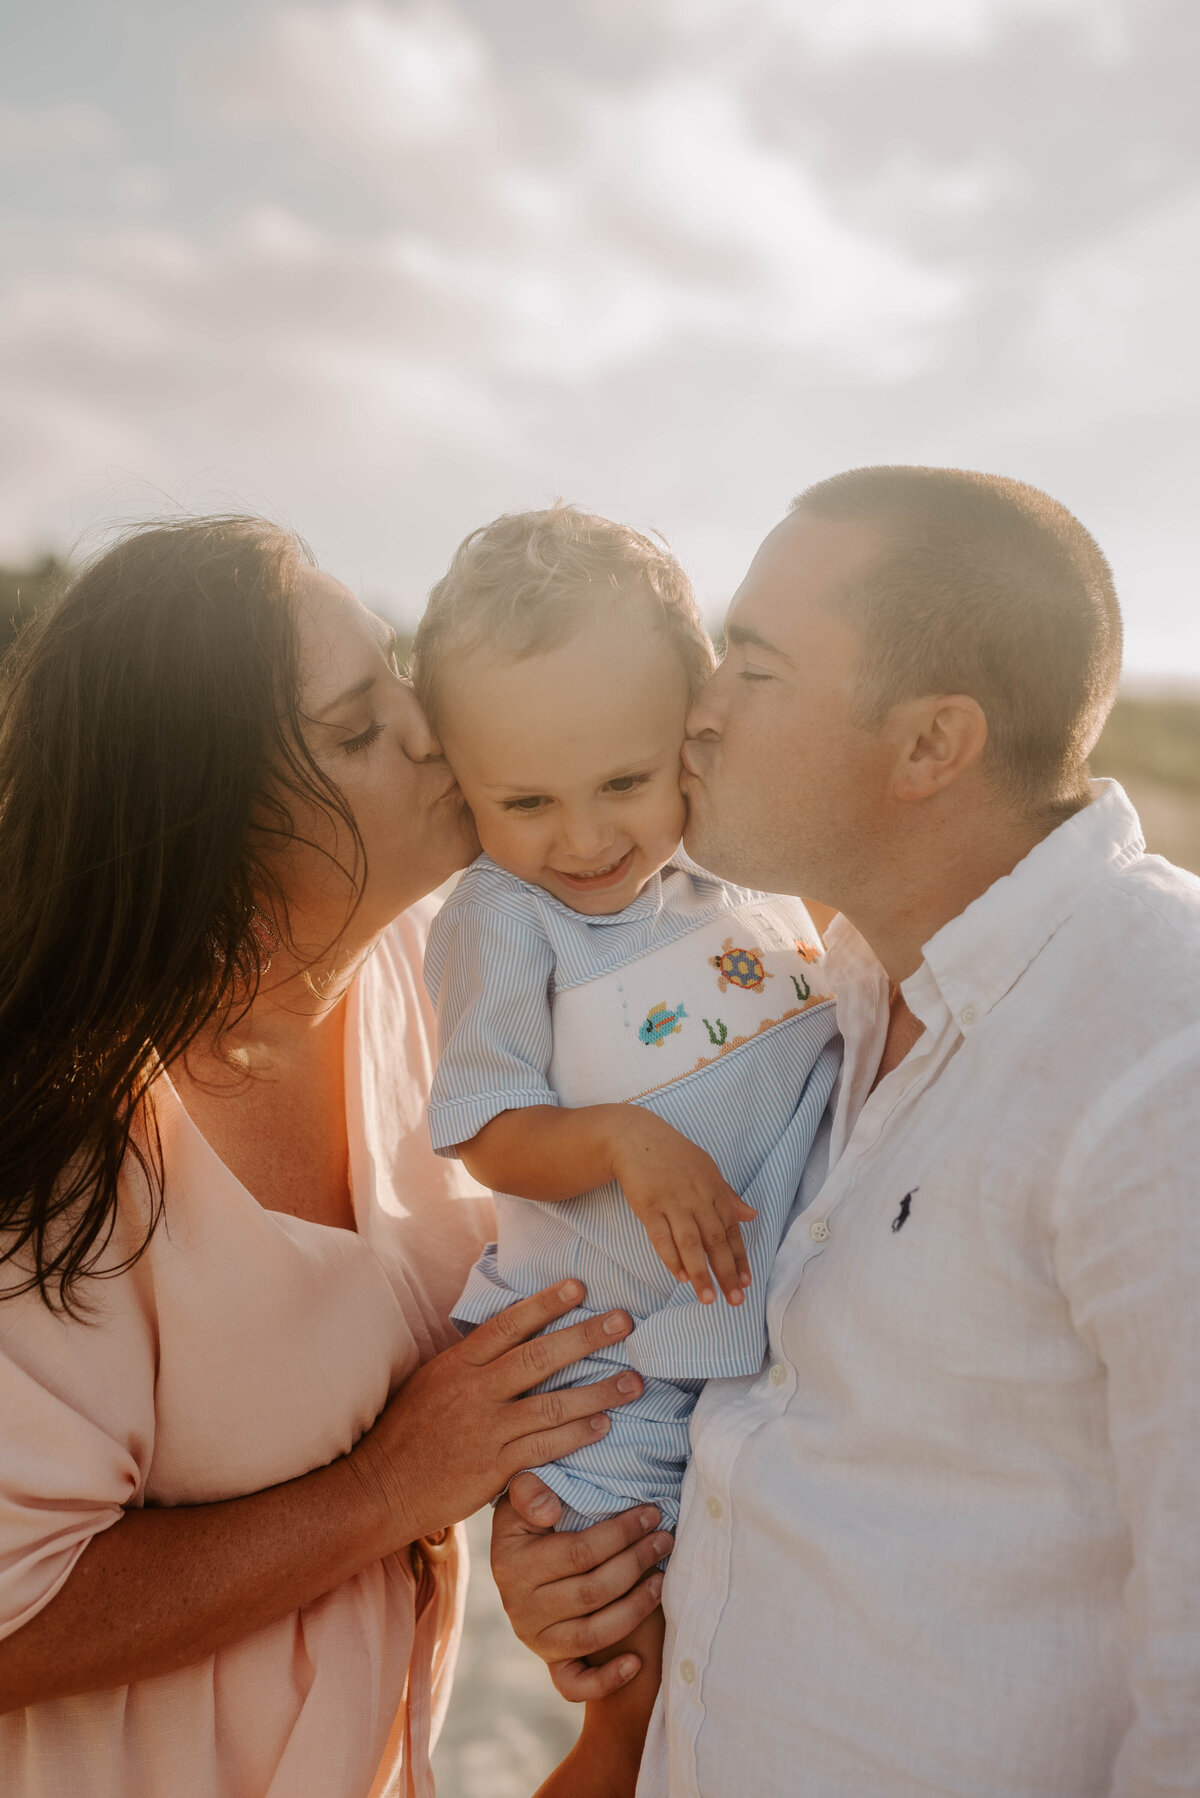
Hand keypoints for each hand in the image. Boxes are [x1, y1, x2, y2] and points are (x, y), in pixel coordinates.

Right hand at [347, 1282, 642, 1547]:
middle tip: (625, 1321)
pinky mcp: (491, 1468)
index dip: (545, 1303)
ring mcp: (483, 1430)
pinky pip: (542, 1448)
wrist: (378, 1488)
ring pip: (550, 1405)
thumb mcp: (433, 1382)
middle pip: (538, 1357)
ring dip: (596, 1392)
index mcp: (457, 1364)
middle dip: (586, 1337)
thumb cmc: (409, 1432)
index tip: (580, 1285)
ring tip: (633, 1382)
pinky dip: (575, 1436)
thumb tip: (514, 1335)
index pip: (507, 1324)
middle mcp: (472, 1391)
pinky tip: (603, 1426)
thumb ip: (473, 1361)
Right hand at [491, 1471, 673, 1701]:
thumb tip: (550, 1509)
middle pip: (592, 1592)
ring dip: (635, 1608)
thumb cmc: (532, 1516)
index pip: (578, 1553)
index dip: (620, 1534)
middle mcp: (520, 1608)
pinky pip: (574, 1685)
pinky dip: (606, 1680)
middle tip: (665, 1539)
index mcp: (512, 1564)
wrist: (519, 1558)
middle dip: (636, 1562)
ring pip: (592, 1634)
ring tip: (663, 1580)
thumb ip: (530, 1490)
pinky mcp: (550, 1663)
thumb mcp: (522, 1492)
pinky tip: (636, 1663)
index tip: (652, 1513)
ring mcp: (536, 1640)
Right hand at [607, 1107, 755, 1303]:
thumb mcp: (707, 1169)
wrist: (636, 1138)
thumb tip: (751, 1215)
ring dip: (700, 1272)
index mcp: (714, 1189)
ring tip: (708, 1298)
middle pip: (714, 1241)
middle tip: (735, 1300)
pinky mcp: (648, 1205)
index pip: (731, 1230)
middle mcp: (697, 1198)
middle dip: (726, 1272)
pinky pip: (661, 1236)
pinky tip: (680, 1276)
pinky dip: (671, 1258)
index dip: (740, 1257)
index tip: (747, 1283)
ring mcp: (672, 1202)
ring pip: (690, 1243)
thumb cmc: (674, 1155)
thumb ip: (728, 1196)